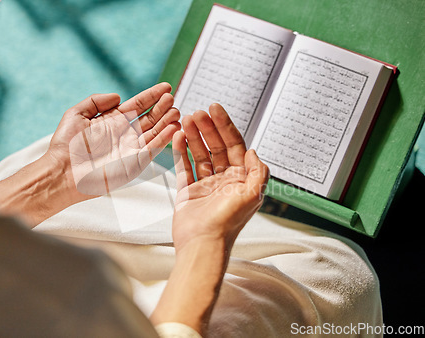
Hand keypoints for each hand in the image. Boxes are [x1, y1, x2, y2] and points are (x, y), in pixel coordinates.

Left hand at [0, 83, 179, 226]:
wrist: (64, 172)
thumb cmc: (66, 146)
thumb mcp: (76, 115)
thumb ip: (96, 101)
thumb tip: (118, 96)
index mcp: (113, 121)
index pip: (138, 105)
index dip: (152, 96)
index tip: (166, 87)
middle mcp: (125, 134)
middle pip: (151, 118)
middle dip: (163, 108)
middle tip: (172, 99)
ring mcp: (132, 148)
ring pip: (156, 132)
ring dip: (167, 122)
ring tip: (176, 111)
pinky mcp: (135, 163)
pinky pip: (153, 149)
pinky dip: (165, 139)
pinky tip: (173, 128)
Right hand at [150, 104, 268, 333]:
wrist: (201, 245)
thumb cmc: (227, 224)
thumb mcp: (252, 196)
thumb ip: (258, 172)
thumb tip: (254, 151)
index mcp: (242, 179)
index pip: (234, 145)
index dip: (225, 126)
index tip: (215, 109)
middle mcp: (225, 180)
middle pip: (216, 147)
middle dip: (207, 128)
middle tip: (196, 113)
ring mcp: (206, 185)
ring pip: (200, 154)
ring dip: (193, 136)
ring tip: (185, 120)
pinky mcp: (189, 191)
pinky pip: (185, 166)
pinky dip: (181, 152)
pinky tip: (178, 138)